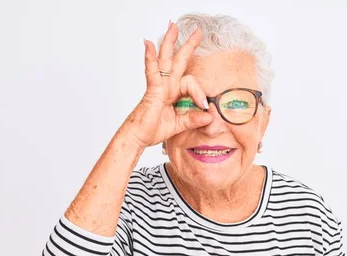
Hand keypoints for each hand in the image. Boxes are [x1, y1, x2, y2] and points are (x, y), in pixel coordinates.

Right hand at [121, 22, 212, 148]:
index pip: (191, 84)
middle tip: (197, 31)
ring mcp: (158, 86)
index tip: (205, 108)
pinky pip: (151, 71)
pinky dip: (150, 58)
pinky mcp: (151, 90)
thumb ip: (193, 119)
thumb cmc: (153, 130)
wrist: (138, 137)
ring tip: (172, 26)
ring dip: (169, 42)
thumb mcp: (179, 125)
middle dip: (187, 45)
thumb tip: (209, 116)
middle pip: (177, 61)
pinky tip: (148, 44)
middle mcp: (166, 85)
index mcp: (173, 92)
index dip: (200, 94)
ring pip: (165, 60)